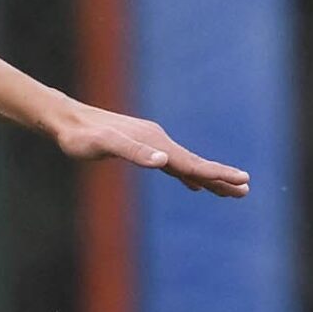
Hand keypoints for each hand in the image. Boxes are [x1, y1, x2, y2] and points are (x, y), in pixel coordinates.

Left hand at [47, 100, 249, 196]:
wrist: (66, 120)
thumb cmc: (81, 138)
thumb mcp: (104, 146)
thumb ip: (134, 152)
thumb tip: (164, 162)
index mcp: (156, 143)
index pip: (193, 163)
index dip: (218, 174)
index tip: (243, 181)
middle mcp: (158, 142)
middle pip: (196, 164)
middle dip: (221, 178)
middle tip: (246, 190)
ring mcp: (152, 144)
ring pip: (186, 165)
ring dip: (209, 177)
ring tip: (230, 190)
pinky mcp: (142, 148)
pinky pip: (173, 165)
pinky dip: (187, 175)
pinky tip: (193, 183)